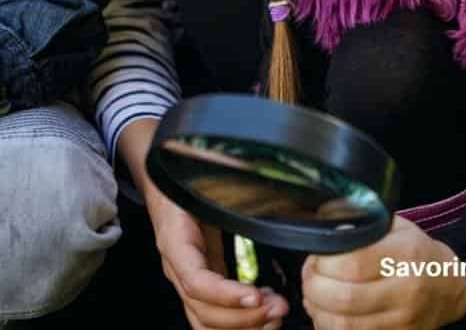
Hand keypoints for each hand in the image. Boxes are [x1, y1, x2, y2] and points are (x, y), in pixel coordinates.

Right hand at [146, 185, 288, 329]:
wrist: (163, 180)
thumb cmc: (184, 175)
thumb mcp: (204, 176)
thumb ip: (229, 178)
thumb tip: (257, 173)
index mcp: (176, 240)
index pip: (196, 281)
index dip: (224, 294)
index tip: (255, 296)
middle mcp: (178, 266)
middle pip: (203, 309)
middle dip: (243, 317)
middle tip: (279, 308)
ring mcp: (186, 277)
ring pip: (206, 319)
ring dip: (242, 324)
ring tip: (275, 315)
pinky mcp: (200, 278)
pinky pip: (211, 311)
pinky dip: (237, 318)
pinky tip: (262, 309)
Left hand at [301, 215, 465, 329]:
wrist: (449, 287)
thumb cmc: (418, 252)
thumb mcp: (398, 227)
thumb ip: (365, 224)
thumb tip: (326, 224)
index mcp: (406, 254)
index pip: (353, 263)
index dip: (325, 261)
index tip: (318, 255)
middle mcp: (405, 291)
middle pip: (344, 298)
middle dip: (314, 286)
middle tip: (309, 275)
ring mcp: (401, 321)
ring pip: (343, 325)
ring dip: (317, 310)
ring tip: (313, 295)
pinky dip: (330, 327)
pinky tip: (327, 313)